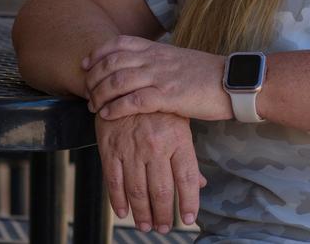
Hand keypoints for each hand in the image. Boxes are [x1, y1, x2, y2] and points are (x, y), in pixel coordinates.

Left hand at [83, 35, 230, 121]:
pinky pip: (133, 100)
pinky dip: (115, 107)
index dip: (98, 53)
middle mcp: (155, 59)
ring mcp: (161, 76)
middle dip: (93, 77)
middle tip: (86, 92)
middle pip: (112, 62)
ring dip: (100, 94)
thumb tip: (142, 68)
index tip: (86, 64)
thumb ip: (159, 61)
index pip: (119, 43)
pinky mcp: (168, 96)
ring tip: (93, 107)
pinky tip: (107, 115)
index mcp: (158, 49)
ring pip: (118, 80)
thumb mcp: (179, 60)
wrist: (233, 82)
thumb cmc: (208, 75)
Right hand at [95, 111, 205, 232]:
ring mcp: (131, 148)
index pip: (186, 178)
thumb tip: (199, 184)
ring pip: (138, 191)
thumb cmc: (157, 105)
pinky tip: (124, 212)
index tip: (189, 218)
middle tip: (164, 227)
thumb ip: (188, 156)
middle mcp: (155, 146)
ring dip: (142, 213)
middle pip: (162, 190)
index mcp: (177, 138)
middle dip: (164, 214)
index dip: (189, 202)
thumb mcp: (180, 122)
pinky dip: (118, 201)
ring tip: (147, 225)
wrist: (122, 81)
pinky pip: (114, 181)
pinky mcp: (110, 149)